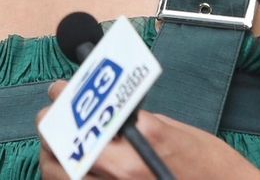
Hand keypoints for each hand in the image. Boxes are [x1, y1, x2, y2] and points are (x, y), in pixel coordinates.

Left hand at [36, 80, 259, 178]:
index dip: (66, 97)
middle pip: (61, 146)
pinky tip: (71, 172)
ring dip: (52, 156)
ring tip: (57, 145)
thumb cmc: (209, 164)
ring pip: (59, 175)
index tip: (60, 89)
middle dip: (51, 126)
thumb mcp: (170, 130)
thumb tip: (103, 110)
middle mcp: (122, 171)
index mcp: (138, 143)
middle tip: (51, 116)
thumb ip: (132, 122)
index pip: (83, 113)